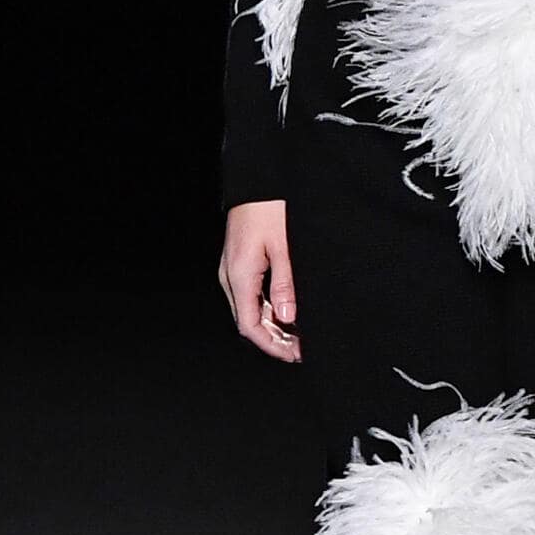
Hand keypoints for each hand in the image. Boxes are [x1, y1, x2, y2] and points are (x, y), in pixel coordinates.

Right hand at [218, 198, 301, 362]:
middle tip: (303, 349)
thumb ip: (285, 285)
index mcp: (239, 276)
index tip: (295, 355)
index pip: (250, 326)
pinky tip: (288, 313)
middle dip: (275, 340)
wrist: (257, 180)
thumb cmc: (270, 207)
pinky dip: (269, 309)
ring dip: (273, 326)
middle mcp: (231, 277)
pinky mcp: (239, 264)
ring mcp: (233, 271)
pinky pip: (252, 296)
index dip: (272, 346)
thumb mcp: (284, 247)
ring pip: (250, 310)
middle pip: (249, 322)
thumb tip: (288, 318)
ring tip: (300, 335)